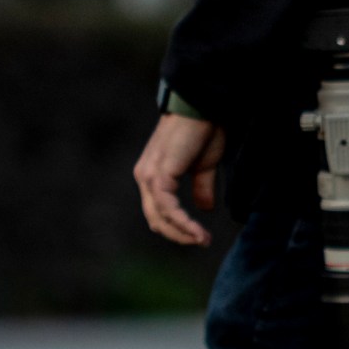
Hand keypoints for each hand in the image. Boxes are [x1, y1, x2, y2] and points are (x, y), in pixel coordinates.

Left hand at [133, 114, 227, 246]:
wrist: (202, 107)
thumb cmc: (204, 130)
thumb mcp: (204, 166)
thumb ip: (201, 187)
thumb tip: (204, 209)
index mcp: (152, 175)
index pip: (158, 212)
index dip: (177, 228)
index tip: (199, 237)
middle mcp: (145, 177)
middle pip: (155, 219)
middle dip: (178, 235)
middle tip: (202, 242)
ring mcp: (149, 175)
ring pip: (160, 216)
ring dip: (182, 232)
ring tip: (203, 239)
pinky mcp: (159, 174)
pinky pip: (167, 207)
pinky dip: (182, 222)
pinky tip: (198, 230)